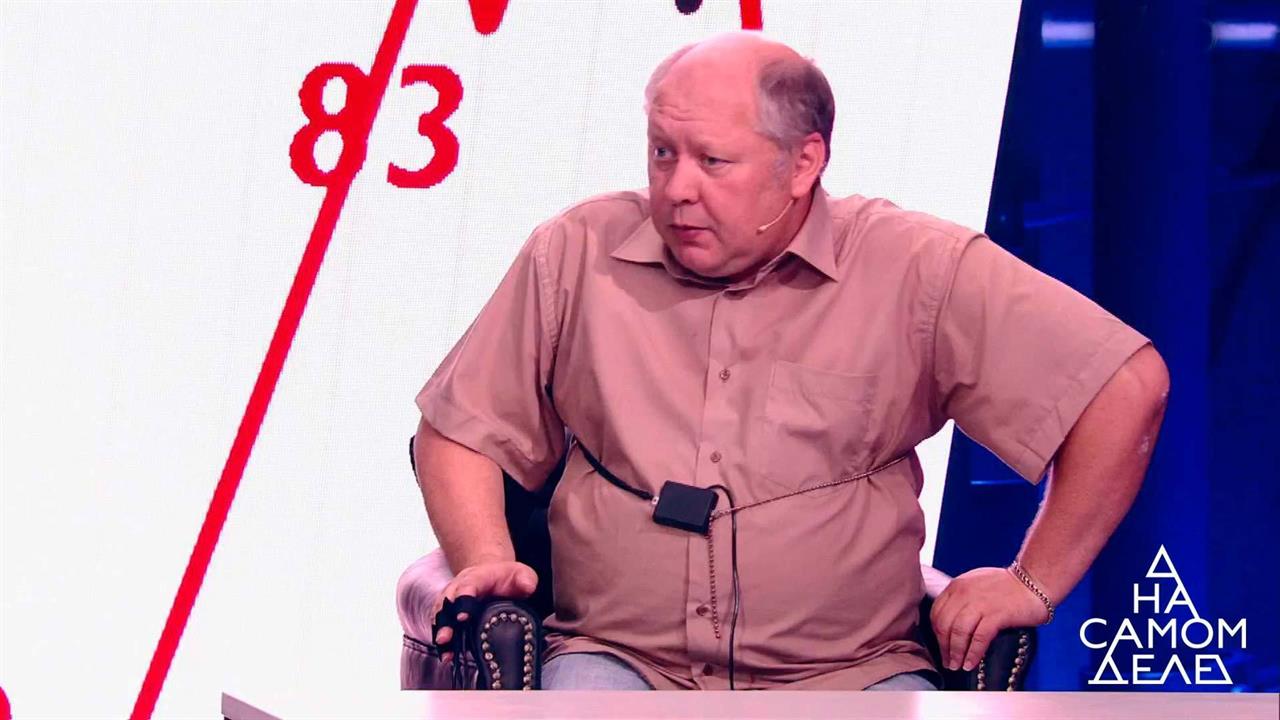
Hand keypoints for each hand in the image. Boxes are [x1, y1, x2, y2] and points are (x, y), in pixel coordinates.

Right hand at [429, 560, 537, 663]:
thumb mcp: (521, 573)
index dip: (463, 600)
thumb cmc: (507, 577)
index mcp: (477, 577)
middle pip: (447, 602)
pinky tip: (446, 655)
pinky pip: (442, 626)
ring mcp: (452, 601)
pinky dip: (443, 641)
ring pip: (440, 615)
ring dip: (441, 632)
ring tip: (444, 650)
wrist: (493, 575)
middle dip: (445, 620)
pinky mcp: (450, 615)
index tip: (462, 616)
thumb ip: (526, 578)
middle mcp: (458, 587)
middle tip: (445, 637)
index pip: (467, 585)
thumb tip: (527, 587)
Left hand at [929, 566, 1049, 671]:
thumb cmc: (1007, 585)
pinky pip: (979, 638)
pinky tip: (971, 663)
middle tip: (947, 661)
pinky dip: (973, 653)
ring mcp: (980, 604)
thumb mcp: (974, 584)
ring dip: (956, 653)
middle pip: (944, 625)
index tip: (940, 647)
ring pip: (958, 633)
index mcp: (957, 586)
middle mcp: (964, 593)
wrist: (1033, 581)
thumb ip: (961, 599)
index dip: (935, 634)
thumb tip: (950, 622)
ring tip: (957, 666)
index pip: (936, 613)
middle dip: (943, 647)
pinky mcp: (997, 615)